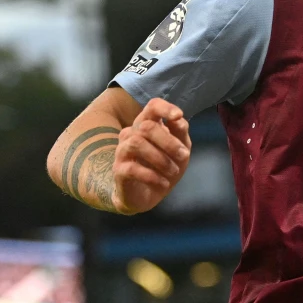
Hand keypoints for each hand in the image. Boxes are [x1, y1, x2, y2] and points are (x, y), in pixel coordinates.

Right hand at [112, 98, 190, 213]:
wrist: (145, 196)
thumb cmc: (164, 167)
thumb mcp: (180, 151)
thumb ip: (180, 133)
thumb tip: (179, 119)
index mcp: (148, 125)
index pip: (152, 106)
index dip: (165, 108)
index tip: (178, 116)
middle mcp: (131, 134)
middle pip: (146, 126)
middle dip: (169, 142)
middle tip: (184, 156)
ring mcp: (122, 151)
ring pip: (136, 143)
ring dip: (161, 159)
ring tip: (173, 172)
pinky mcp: (118, 170)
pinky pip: (132, 168)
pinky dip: (152, 176)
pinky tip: (163, 183)